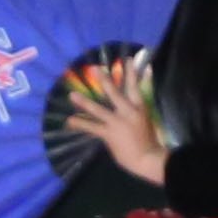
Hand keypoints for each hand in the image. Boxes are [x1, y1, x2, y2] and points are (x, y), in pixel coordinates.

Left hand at [56, 66, 169, 184]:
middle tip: (95, 69)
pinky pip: (92, 127)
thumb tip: (130, 101)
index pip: (135, 86)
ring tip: (72, 95)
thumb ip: (136, 109)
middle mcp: (128, 112)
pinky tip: (69, 121)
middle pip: (115, 92)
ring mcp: (117, 122)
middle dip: (104, 80)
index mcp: (139, 107)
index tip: (128, 59)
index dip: (131, 72)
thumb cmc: (148, 141)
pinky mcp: (109, 134)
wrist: (148, 158)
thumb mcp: (145, 120)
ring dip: (84, 102)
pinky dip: (80, 124)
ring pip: (98, 109)